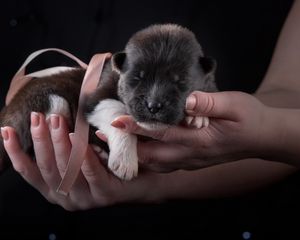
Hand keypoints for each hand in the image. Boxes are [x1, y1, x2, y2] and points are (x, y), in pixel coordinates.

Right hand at [1, 113, 161, 209]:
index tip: (6, 131)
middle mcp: (67, 199)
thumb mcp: (81, 158)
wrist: (143, 180)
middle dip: (40, 140)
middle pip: (47, 167)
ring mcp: (86, 199)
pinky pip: (91, 172)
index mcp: (57, 191)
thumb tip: (47, 122)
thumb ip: (64, 149)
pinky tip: (76, 137)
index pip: (30, 172)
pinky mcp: (105, 195)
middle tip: (38, 116)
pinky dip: (83, 155)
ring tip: (55, 119)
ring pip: (66, 169)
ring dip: (58, 143)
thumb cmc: (108, 165)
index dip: (16, 152)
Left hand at [111, 91, 269, 171]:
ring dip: (133, 153)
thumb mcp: (235, 105)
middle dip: (126, 147)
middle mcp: (191, 154)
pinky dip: (145, 157)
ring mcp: (190, 161)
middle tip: (104, 135)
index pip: (162, 133)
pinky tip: (136, 147)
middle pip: (152, 155)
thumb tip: (186, 100)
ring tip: (113, 142)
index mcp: (201, 139)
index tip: (116, 120)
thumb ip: (210, 103)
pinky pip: (162, 163)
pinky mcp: (190, 161)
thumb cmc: (249, 118)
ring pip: (155, 162)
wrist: (260, 138)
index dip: (138, 127)